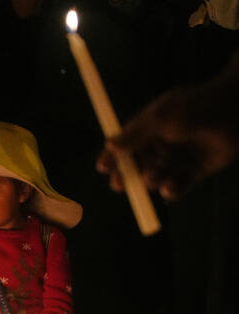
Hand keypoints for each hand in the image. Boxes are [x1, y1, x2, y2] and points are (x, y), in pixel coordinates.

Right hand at [96, 84, 238, 199]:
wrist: (235, 112)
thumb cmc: (195, 108)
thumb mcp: (160, 118)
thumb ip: (134, 134)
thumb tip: (108, 145)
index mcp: (150, 128)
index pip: (125, 146)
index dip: (112, 158)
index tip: (103, 168)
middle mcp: (162, 145)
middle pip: (135, 167)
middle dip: (126, 177)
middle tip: (120, 185)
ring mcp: (178, 159)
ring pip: (154, 179)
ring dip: (150, 181)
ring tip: (154, 176)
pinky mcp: (195, 173)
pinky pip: (177, 188)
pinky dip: (171, 191)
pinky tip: (171, 187)